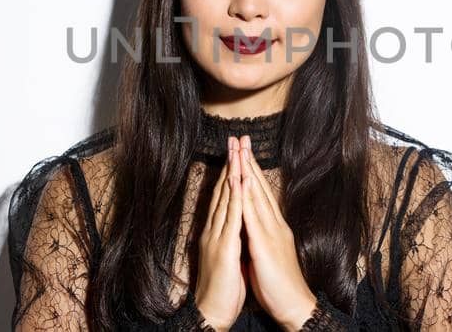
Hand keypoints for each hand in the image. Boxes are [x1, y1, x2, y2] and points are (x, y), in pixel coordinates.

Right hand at [195, 136, 247, 327]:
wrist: (213, 312)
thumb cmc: (223, 289)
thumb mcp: (230, 258)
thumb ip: (232, 239)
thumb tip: (238, 228)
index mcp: (218, 232)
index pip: (225, 197)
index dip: (231, 173)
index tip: (237, 152)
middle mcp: (215, 229)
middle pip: (223, 191)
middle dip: (231, 164)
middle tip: (235, 138)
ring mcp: (217, 236)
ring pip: (226, 198)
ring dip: (232, 172)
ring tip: (237, 149)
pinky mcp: (223, 247)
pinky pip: (231, 217)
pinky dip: (234, 197)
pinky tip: (238, 180)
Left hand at [235, 135, 318, 330]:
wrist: (294, 305)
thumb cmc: (279, 284)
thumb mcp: (267, 254)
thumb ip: (260, 237)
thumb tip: (251, 227)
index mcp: (273, 226)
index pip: (260, 193)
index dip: (251, 171)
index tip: (243, 152)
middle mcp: (274, 224)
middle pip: (259, 187)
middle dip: (249, 161)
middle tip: (241, 138)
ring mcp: (271, 232)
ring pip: (257, 195)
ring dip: (247, 171)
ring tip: (239, 150)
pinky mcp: (265, 244)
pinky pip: (253, 216)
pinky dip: (246, 196)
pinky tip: (240, 181)